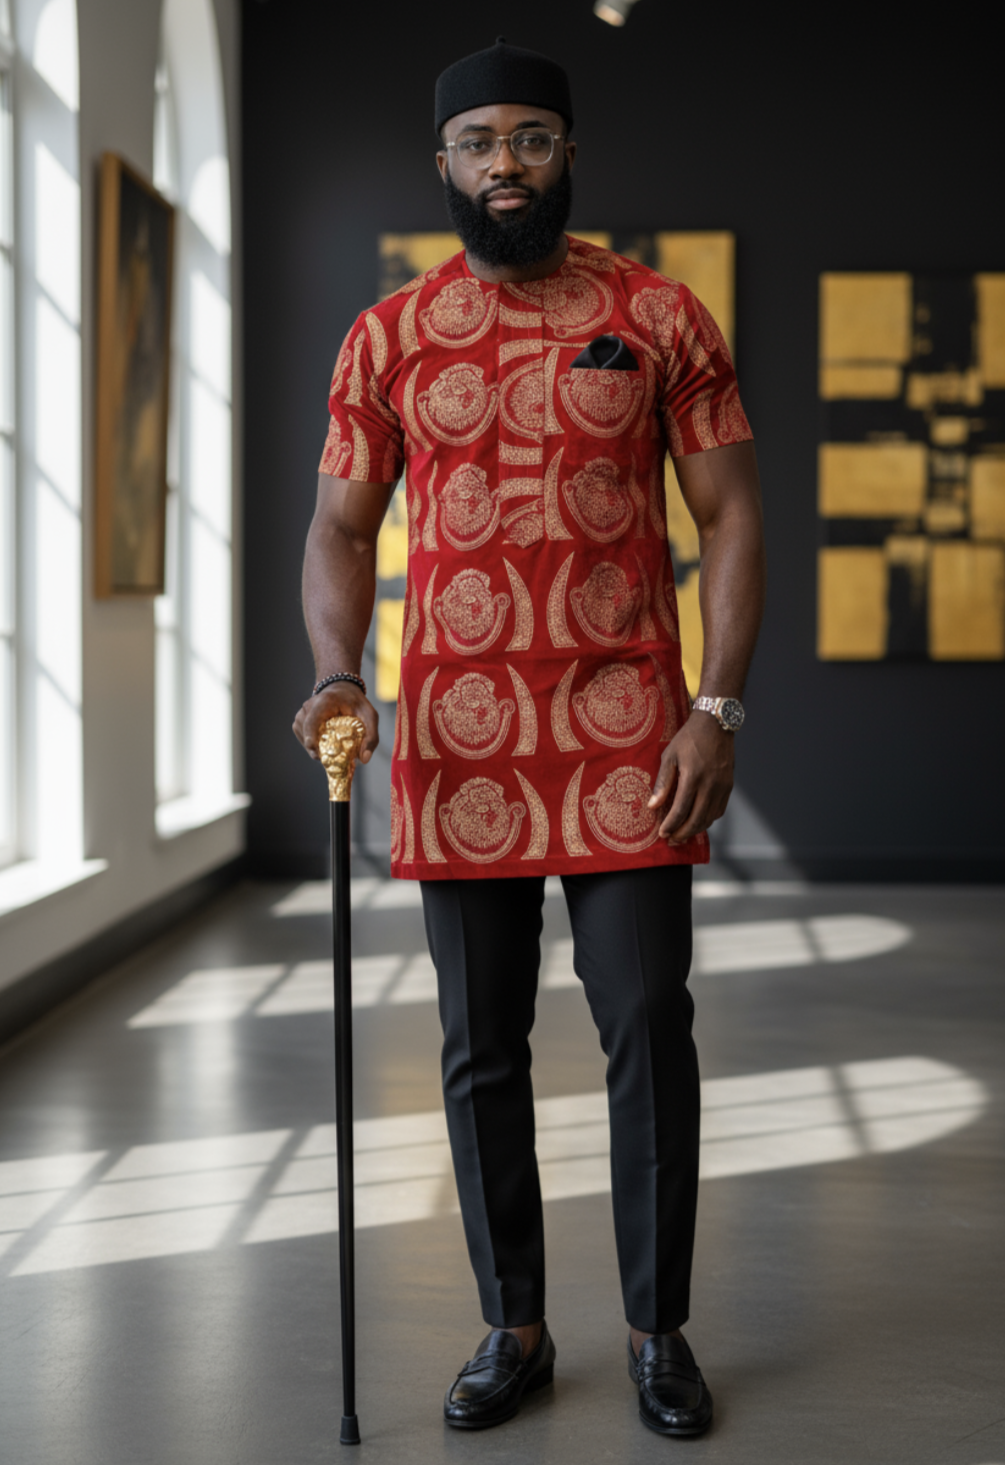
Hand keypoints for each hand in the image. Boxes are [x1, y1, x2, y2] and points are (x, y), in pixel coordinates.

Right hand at [292, 682, 379, 764]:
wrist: (341, 690)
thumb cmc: (356, 702)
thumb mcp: (370, 715)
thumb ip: (371, 736)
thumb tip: (364, 760)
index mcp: (325, 702)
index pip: (312, 721)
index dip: (311, 737)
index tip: (315, 750)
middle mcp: (309, 707)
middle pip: (307, 734)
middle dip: (318, 750)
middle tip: (332, 759)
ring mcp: (301, 714)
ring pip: (304, 739)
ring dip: (316, 749)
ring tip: (330, 749)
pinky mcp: (299, 721)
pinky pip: (302, 738)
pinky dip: (312, 745)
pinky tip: (324, 743)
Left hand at [648, 713, 734, 843]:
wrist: (715, 725)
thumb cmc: (689, 739)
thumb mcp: (669, 756)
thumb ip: (662, 782)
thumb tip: (653, 806)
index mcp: (693, 776)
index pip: (681, 809)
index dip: (671, 825)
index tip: (663, 833)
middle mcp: (710, 784)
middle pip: (697, 819)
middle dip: (683, 833)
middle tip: (672, 840)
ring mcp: (722, 786)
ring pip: (710, 818)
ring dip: (695, 829)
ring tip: (682, 834)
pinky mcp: (729, 786)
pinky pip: (719, 810)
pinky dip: (708, 820)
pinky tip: (697, 821)